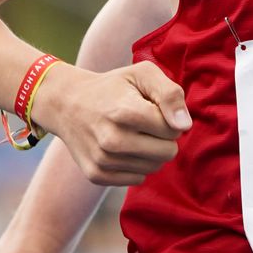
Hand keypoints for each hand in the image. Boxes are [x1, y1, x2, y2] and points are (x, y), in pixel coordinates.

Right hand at [35, 62, 190, 186]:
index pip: (173, 130)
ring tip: (133, 133)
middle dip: (164, 137)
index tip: (153, 108)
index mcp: (125, 112)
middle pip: (168, 152)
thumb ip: (170, 94)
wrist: (67, 103)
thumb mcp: (142, 74)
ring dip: (151, 151)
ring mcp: (102, 160)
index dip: (169, 118)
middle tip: (146, 123)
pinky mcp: (96, 175)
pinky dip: (136, 165)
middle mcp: (112, 139)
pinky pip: (137, 179)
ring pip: (154, 167)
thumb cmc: (113, 87)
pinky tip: (123, 148)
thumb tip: (184, 126)